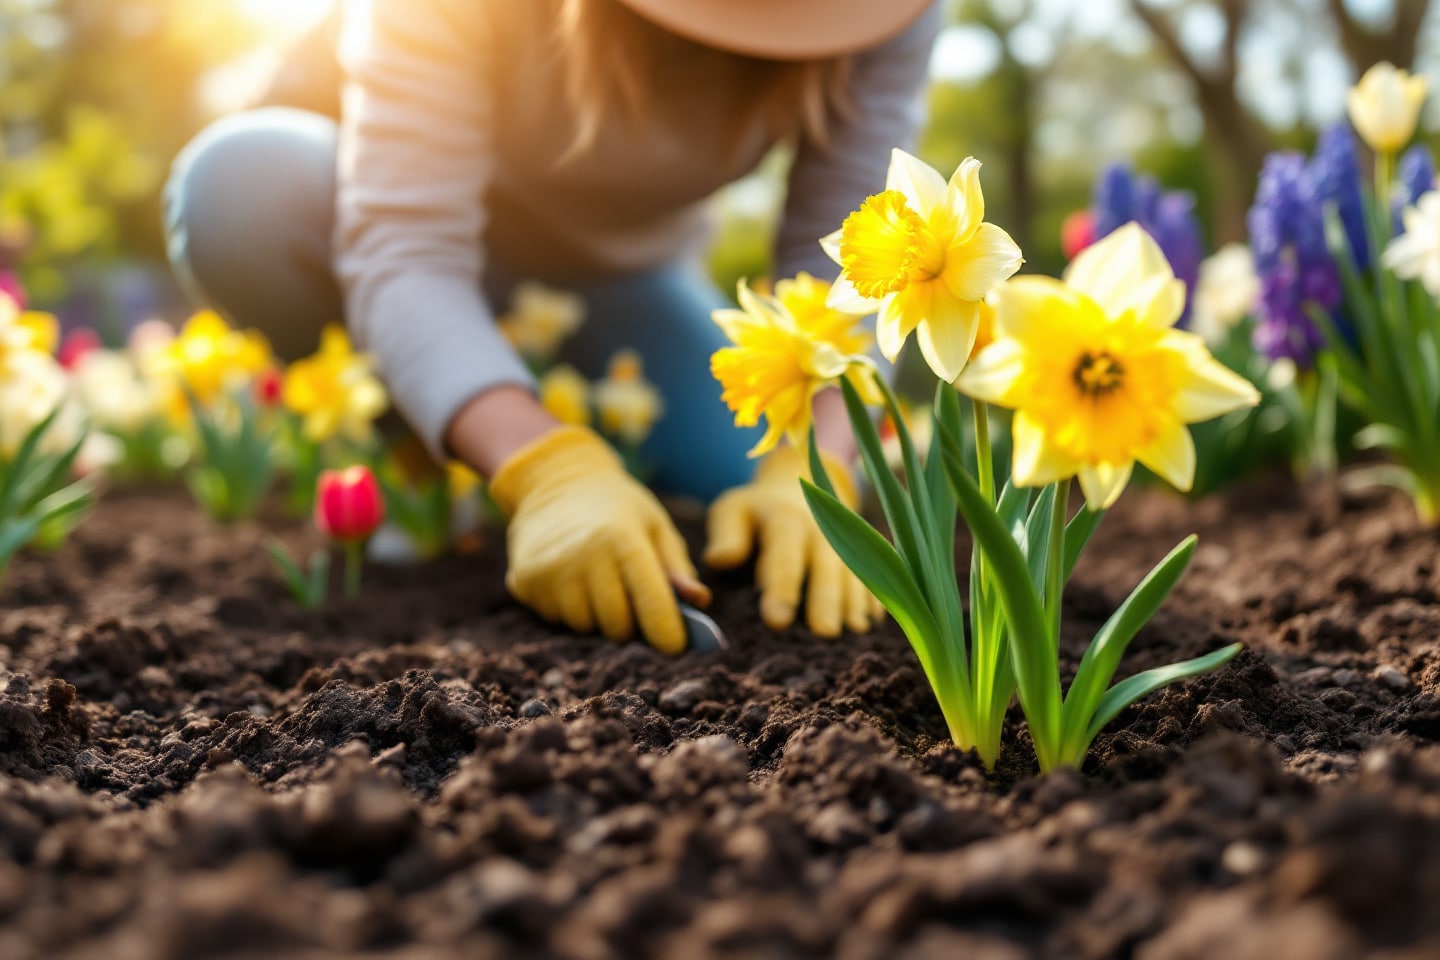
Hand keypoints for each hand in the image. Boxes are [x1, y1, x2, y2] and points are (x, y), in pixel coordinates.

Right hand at [489, 425, 708, 653]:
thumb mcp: (654, 525)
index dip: (668, 632)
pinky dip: (572, 611)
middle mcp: (583, 556)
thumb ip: (677, 567)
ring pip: (586, 627)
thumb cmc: (617, 508)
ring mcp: (550, 571)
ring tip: (601, 586)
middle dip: (632, 625)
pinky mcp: (525, 582)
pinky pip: (557, 620)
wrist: (555, 483)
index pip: (651, 602)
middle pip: (618, 626)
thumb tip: (699, 602)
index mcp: (623, 539)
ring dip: (599, 619)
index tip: (676, 646)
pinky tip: (573, 582)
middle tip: (634, 604)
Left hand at [704, 445, 878, 637]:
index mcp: (784, 521)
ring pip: (854, 571)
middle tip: (824, 633)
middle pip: (826, 566)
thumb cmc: (754, 512)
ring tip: (854, 631)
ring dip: (855, 601)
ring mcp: (845, 541)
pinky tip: (873, 621)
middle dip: (826, 599)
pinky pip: (874, 572)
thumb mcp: (732, 511)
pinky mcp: (862, 551)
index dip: (781, 588)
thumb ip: (726, 536)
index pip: (783, 556)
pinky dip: (875, 595)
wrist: (794, 489)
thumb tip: (718, 560)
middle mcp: (821, 530)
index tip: (776, 622)